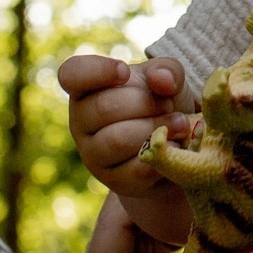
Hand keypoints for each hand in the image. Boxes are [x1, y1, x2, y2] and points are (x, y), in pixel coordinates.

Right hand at [60, 53, 196, 242]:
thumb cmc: (160, 102)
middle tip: (169, 104)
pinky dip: (162, 154)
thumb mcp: (166, 78)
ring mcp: (94, 155)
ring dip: (156, 128)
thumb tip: (162, 80)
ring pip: (118, 140)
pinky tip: (175, 145)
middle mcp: (80, 122)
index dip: (97, 71)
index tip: (124, 72)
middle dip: (146, 103)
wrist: (172, 146)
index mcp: (86, 88)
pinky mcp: (115, 181)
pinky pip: (136, 168)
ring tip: (180, 123)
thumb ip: (167, 70)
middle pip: (105, 108)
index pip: (72, 75)